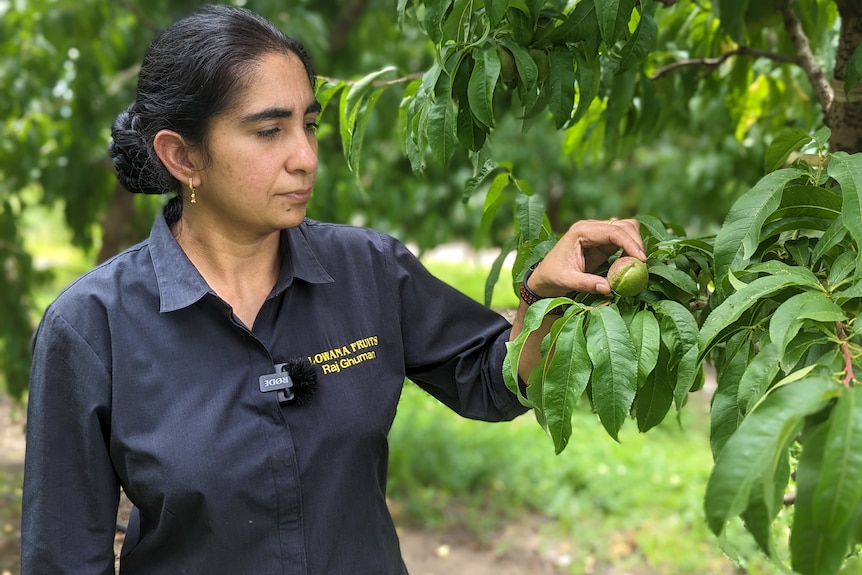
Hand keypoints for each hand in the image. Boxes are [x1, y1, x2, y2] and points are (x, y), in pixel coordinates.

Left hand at [526, 218, 645, 296]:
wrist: (544, 277)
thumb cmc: (552, 277)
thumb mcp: (566, 280)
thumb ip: (587, 283)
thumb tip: (609, 288)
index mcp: (581, 231)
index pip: (613, 231)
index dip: (630, 243)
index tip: (641, 260)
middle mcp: (591, 228)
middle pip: (624, 225)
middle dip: (636, 242)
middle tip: (642, 265)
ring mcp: (598, 234)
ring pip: (627, 230)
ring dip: (635, 244)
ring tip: (637, 265)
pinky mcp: (603, 243)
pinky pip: (623, 241)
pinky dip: (631, 250)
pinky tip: (631, 265)